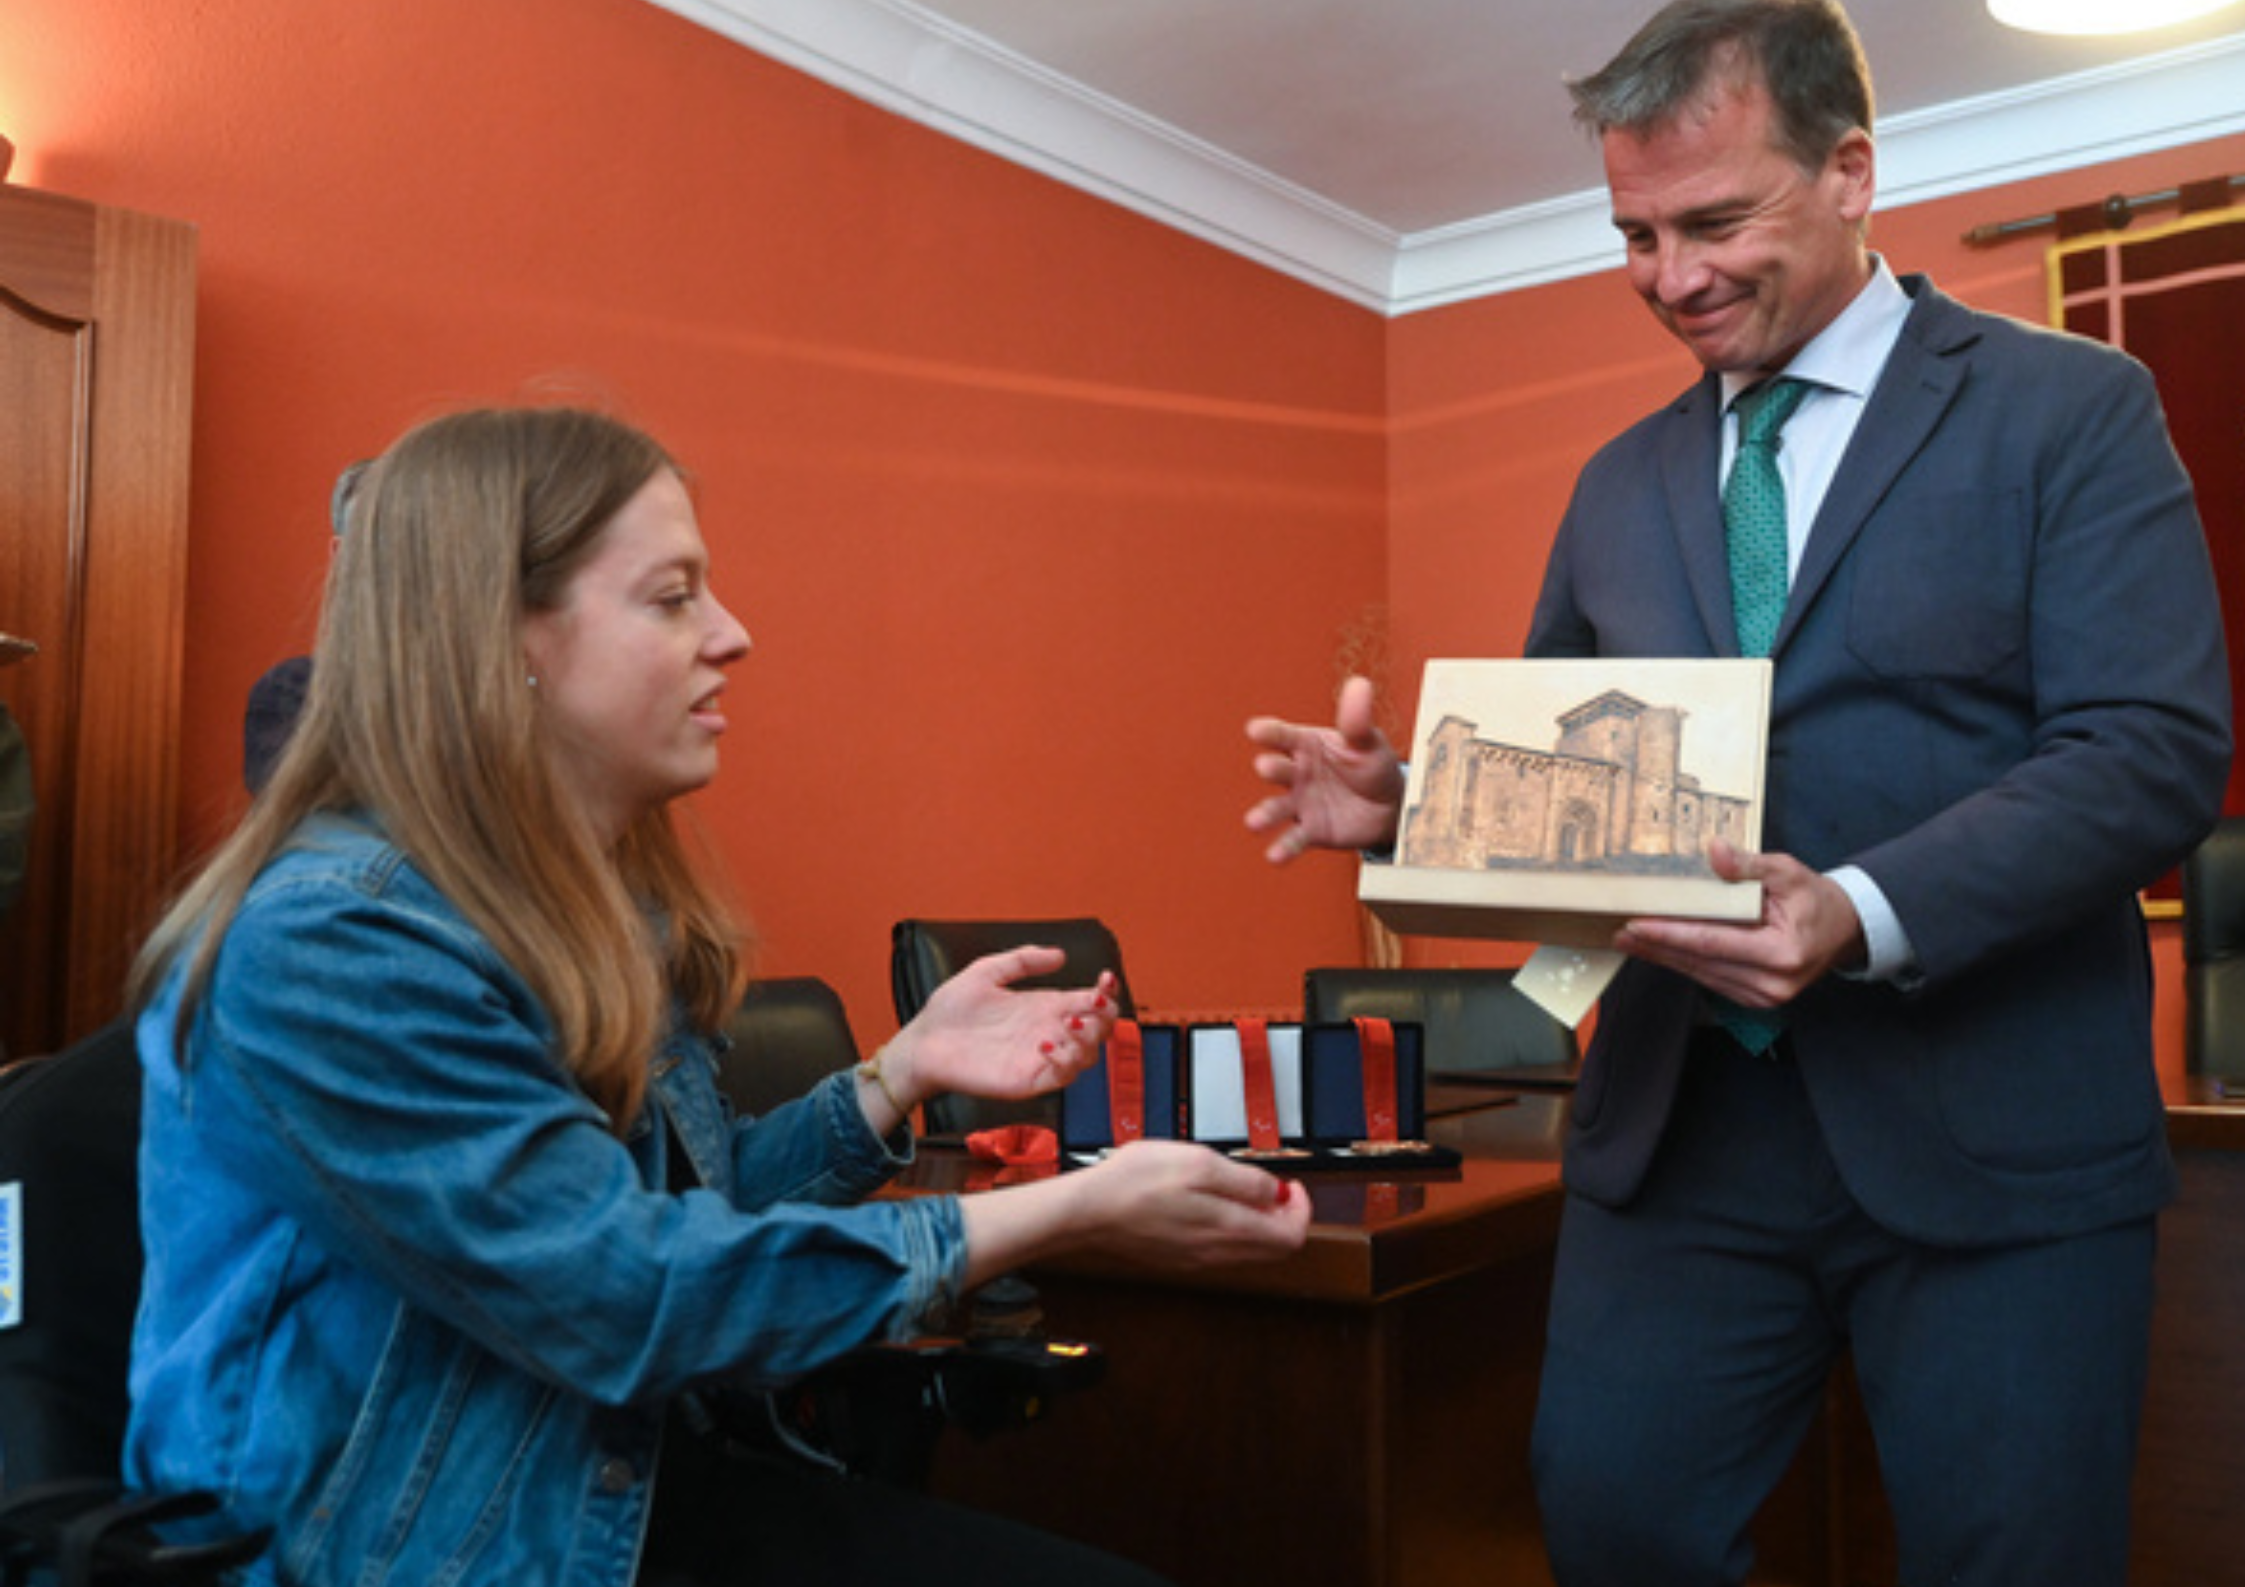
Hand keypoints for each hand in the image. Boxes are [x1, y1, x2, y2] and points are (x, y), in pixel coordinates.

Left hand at [877, 948, 1117, 1113]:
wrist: (922, 1043)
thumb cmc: (949, 1012)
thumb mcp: (986, 972)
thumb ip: (1022, 960)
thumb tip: (1059, 955)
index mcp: (1043, 1007)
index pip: (1090, 1002)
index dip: (1106, 992)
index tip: (1104, 980)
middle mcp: (1048, 1032)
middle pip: (1100, 1030)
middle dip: (1106, 1016)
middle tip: (1092, 1003)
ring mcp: (1040, 1058)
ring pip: (1088, 1056)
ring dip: (1089, 1039)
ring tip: (1070, 1023)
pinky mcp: (1028, 1080)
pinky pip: (1061, 1077)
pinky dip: (1064, 1061)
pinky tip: (1045, 1044)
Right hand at [1074, 1141, 1313, 1268]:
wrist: (1087, 1211)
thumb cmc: (1135, 1182)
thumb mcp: (1199, 1162)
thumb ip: (1245, 1181)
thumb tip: (1276, 1193)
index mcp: (1228, 1230)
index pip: (1292, 1237)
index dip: (1301, 1210)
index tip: (1292, 1186)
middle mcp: (1217, 1253)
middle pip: (1275, 1248)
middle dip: (1284, 1217)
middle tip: (1274, 1188)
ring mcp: (1197, 1259)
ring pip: (1250, 1250)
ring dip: (1258, 1223)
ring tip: (1241, 1190)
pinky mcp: (1179, 1258)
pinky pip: (1223, 1250)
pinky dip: (1233, 1229)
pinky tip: (1212, 1204)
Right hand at [1243, 675, 1407, 862]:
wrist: (1390, 806)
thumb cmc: (1373, 765)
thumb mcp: (1368, 741)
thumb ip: (1358, 719)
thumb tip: (1359, 685)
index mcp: (1306, 745)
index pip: (1283, 735)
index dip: (1269, 732)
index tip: (1256, 730)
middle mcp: (1297, 773)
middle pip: (1279, 769)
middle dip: (1271, 768)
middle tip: (1266, 767)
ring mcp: (1300, 803)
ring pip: (1277, 807)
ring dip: (1264, 814)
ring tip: (1254, 822)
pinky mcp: (1310, 830)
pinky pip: (1294, 840)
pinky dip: (1283, 849)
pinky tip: (1274, 856)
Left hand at [1611, 840, 1866, 1006]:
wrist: (1845, 930)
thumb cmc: (1815, 900)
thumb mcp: (1787, 872)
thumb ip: (1749, 865)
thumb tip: (1715, 852)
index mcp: (1782, 954)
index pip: (1712, 943)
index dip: (1670, 934)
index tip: (1636, 924)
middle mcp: (1772, 984)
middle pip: (1700, 963)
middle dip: (1657, 946)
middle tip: (1620, 932)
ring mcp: (1763, 996)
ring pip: (1701, 974)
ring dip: (1665, 957)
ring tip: (1630, 941)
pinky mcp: (1755, 998)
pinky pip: (1711, 979)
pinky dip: (1685, 963)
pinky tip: (1660, 950)